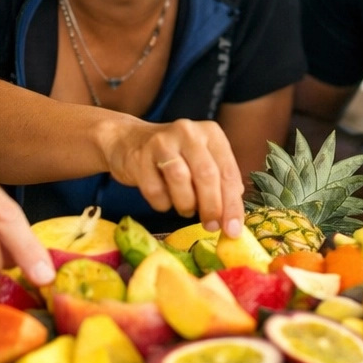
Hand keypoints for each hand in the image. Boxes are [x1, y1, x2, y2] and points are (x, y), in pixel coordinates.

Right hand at [98, 117, 245, 236]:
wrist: (128, 142)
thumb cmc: (174, 156)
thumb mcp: (202, 160)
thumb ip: (220, 181)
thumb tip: (233, 214)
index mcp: (211, 133)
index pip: (228, 171)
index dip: (232, 204)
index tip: (233, 230)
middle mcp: (189, 132)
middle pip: (206, 174)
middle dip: (211, 207)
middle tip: (211, 226)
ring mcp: (162, 142)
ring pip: (180, 179)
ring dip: (186, 204)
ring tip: (186, 211)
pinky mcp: (139, 156)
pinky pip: (154, 189)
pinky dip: (162, 204)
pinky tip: (164, 201)